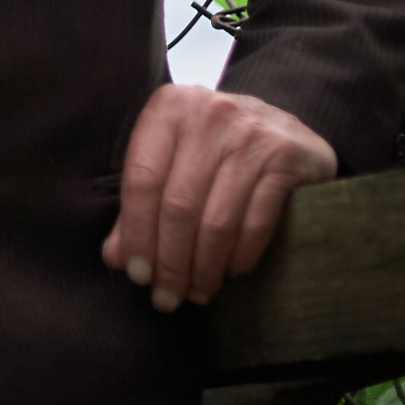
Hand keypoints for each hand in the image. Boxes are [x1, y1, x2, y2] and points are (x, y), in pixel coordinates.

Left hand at [102, 84, 336, 311]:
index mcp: (169, 107)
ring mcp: (252, 133)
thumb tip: (116, 258)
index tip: (137, 275)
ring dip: (203, 267)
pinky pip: (256, 222)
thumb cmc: (216, 149)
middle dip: (170, 261)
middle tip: (167, 297)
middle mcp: (210, 114)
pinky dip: (240, 255)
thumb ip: (142, 206)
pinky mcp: (288, 157)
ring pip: (216, 219)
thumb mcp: (174, 163)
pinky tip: (231, 272)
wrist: (286, 129)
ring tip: (197, 294)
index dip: (137, 234)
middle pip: (178, 205)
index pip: (142, 180)